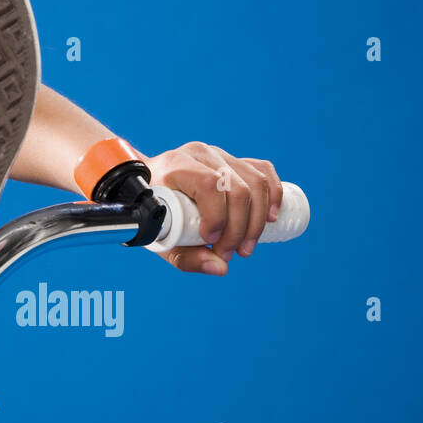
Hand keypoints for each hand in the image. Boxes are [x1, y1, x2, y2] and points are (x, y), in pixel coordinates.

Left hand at [142, 143, 283, 275]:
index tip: (211, 241)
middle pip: (237, 189)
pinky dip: (273, 194)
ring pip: (255, 182)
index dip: (217, 216)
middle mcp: (199, 155)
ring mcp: (219, 155)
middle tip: (231, 253)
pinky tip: (271, 218)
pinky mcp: (234, 160)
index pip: (209, 185)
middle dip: (240, 228)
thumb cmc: (155, 210)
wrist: (150, 186)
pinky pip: (262, 170)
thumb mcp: (161, 236)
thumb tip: (221, 268)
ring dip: (258, 220)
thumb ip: (186, 256)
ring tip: (248, 245)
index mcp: (176, 166)